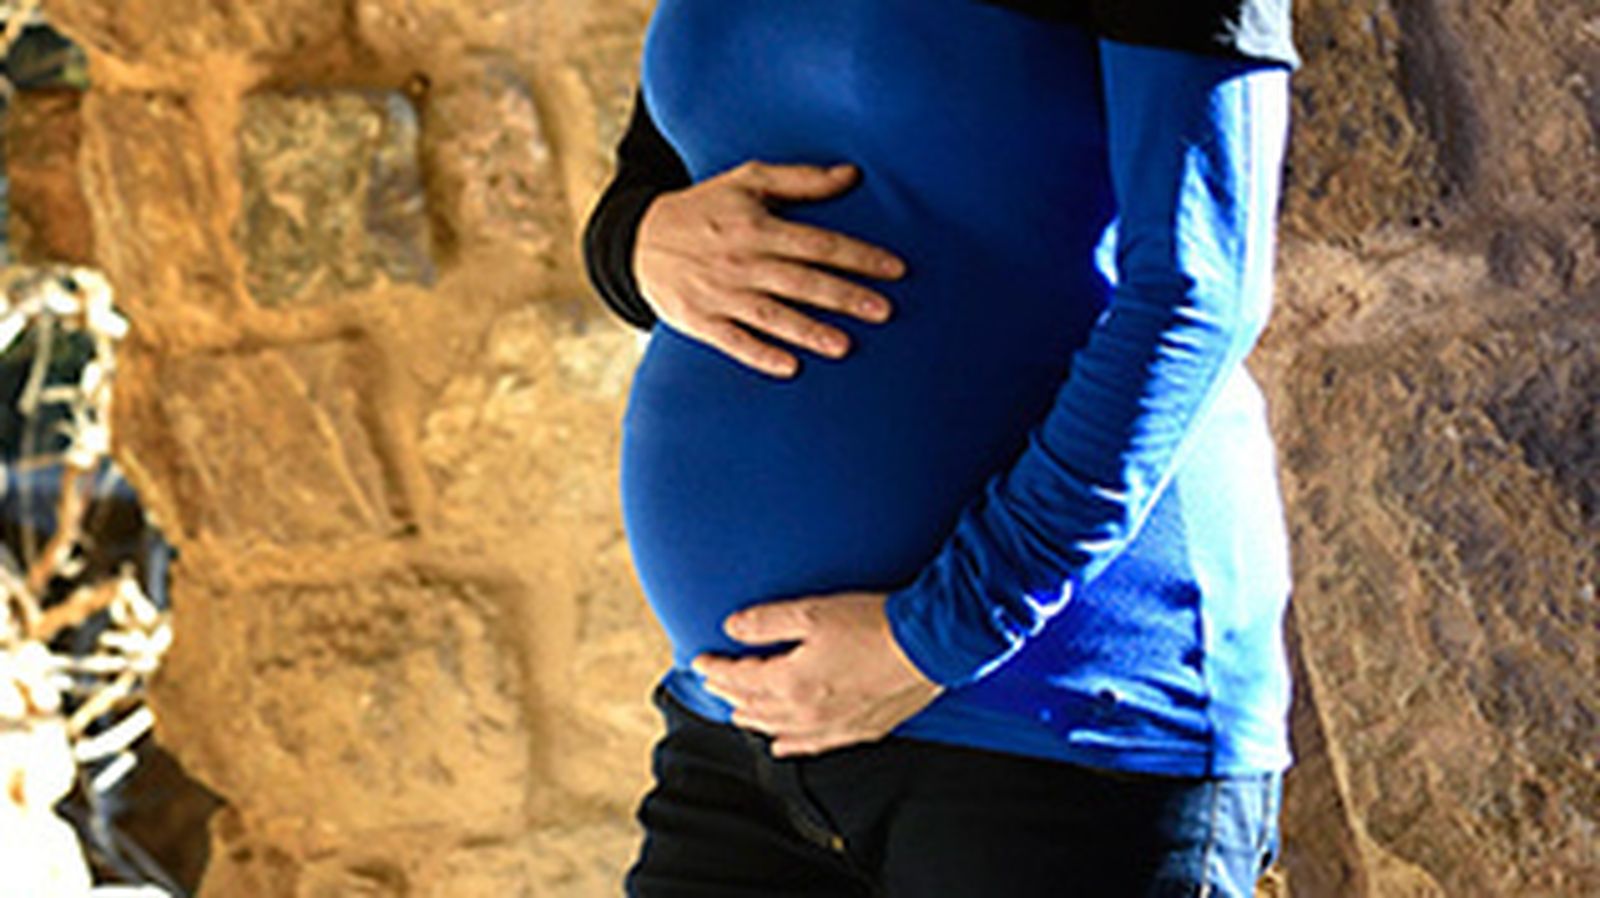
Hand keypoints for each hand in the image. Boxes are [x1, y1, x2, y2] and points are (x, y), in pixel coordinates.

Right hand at [633, 160, 907, 377]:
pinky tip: (790, 367)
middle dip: (844, 296)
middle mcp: (742, 261)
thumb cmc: (703, 208)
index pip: (818, 243)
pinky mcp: (700, 321)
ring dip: (809, 330)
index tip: (896, 270)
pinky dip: (760, 354)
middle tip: (884, 311)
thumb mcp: (746, 180)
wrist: (638, 240)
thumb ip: (800, 180)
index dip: (858, 256)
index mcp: (758, 226)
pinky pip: (734, 342)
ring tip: (845, 346)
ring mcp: (721, 294)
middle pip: (802, 281)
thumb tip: (852, 175)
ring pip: (772, 315)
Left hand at [693, 591, 942, 756]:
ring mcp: (831, 726)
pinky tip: (780, 745)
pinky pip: (811, 746)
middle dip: (728, 695)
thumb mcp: (812, 611)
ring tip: (736, 712)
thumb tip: (731, 626)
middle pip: (753, 707)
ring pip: (778, 729)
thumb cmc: (872, 624)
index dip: (715, 670)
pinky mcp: (857, 731)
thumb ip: (766, 622)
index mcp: (790, 682)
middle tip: (712, 684)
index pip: (739, 679)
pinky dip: (789, 745)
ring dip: (753, 719)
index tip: (699, 661)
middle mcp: (806, 712)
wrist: (928, 646)